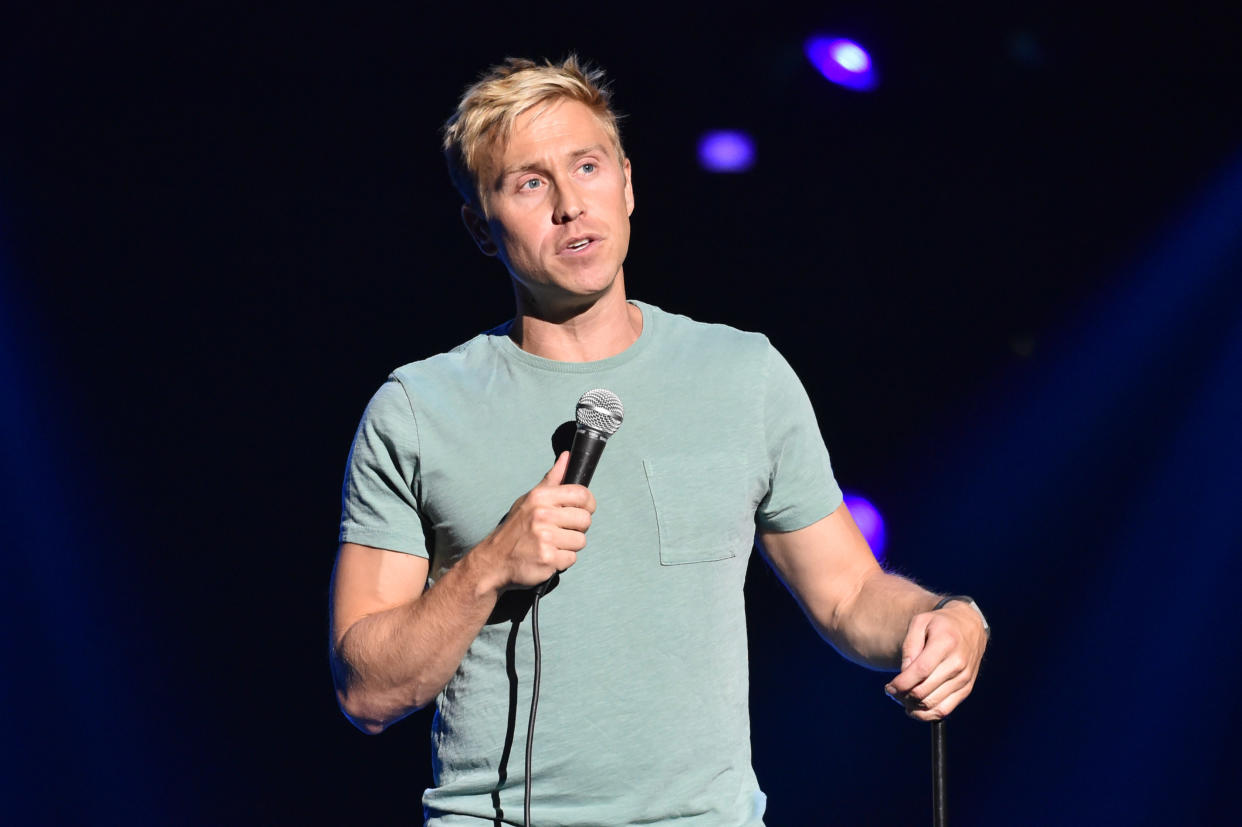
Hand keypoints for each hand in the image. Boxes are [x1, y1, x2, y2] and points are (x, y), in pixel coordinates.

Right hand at [476, 451, 595, 590]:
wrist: (495, 559)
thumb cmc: (516, 528)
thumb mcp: (531, 498)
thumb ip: (552, 479)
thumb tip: (568, 457)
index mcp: (541, 497)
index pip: (581, 494)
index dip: (588, 504)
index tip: (582, 510)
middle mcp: (542, 515)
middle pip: (585, 520)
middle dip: (577, 528)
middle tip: (560, 531)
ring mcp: (545, 538)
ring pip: (580, 541)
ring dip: (569, 546)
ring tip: (552, 544)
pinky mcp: (547, 558)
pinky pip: (571, 558)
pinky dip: (562, 560)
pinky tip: (548, 556)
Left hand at [884, 601, 987, 720]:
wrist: (969, 627)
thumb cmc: (939, 624)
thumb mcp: (920, 622)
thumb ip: (910, 646)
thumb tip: (904, 673)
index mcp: (946, 643)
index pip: (921, 671)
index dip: (902, 683)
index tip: (888, 687)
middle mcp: (958, 663)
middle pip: (924, 690)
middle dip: (903, 695)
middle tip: (892, 691)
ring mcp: (964, 678)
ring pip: (933, 704)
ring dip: (912, 706)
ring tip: (901, 698)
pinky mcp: (966, 689)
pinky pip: (944, 710)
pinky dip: (926, 715)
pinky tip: (914, 709)